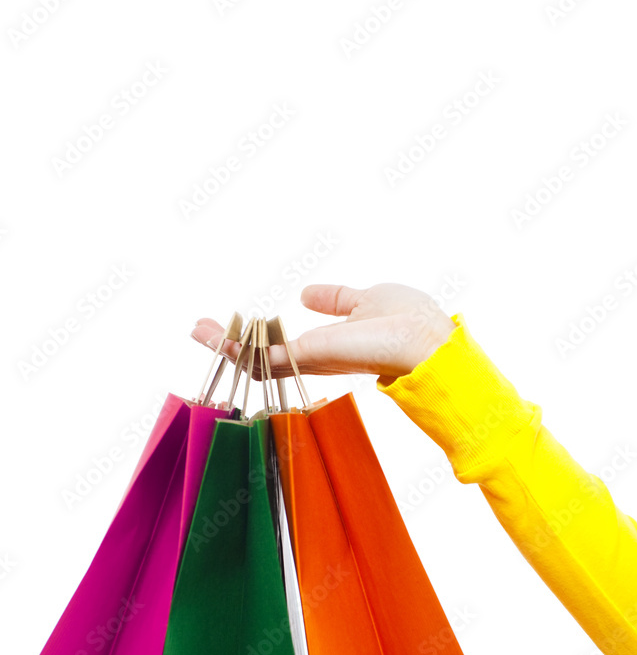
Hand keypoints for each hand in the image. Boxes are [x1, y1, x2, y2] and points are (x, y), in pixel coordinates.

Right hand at [190, 282, 455, 380]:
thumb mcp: (363, 298)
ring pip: (257, 360)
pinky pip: (264, 357)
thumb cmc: (407, 321)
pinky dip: (236, 348)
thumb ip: (336, 299)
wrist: (422, 342)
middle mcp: (316, 358)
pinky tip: (213, 336)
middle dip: (232, 344)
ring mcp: (311, 361)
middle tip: (201, 329)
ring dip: (224, 345)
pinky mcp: (308, 358)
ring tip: (196, 330)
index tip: (238, 322)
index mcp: (330, 346)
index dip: (260, 336)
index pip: (286, 346)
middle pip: (264, 357)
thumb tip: (306, 294)